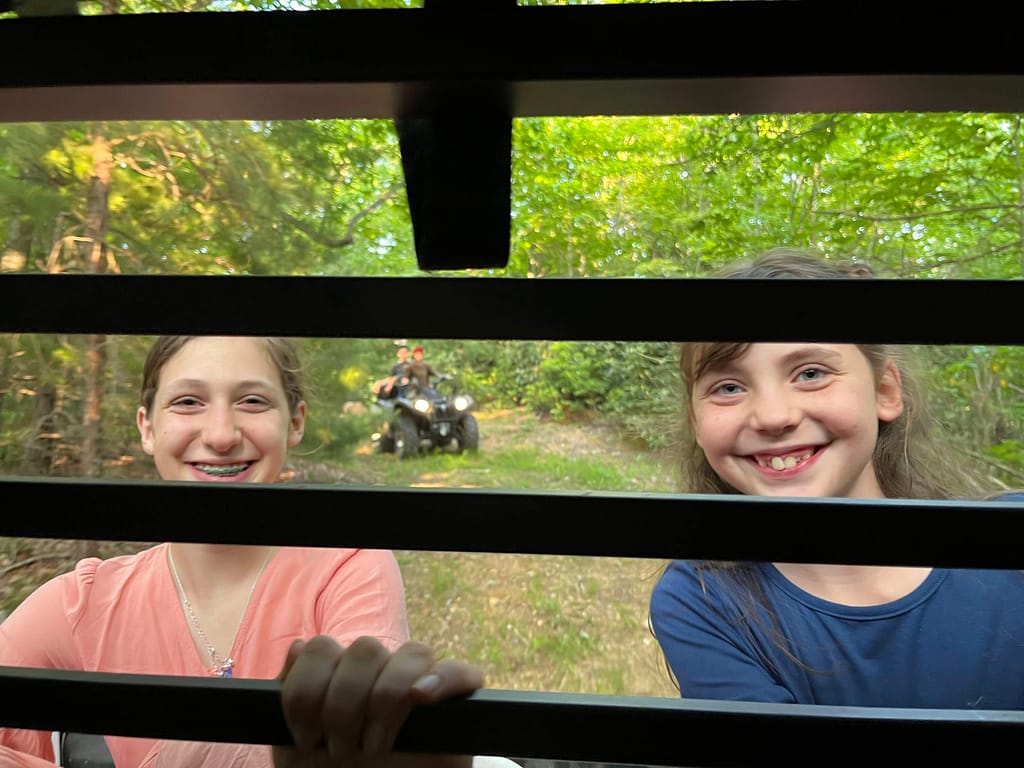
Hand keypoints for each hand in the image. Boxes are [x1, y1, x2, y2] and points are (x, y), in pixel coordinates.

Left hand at [273, 636, 483, 767]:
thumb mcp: (296, 750)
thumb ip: (290, 697)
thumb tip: (299, 647)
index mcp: (343, 677)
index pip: (322, 647)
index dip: (306, 688)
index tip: (304, 736)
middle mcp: (382, 674)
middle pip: (365, 648)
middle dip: (342, 704)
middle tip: (338, 752)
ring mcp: (421, 686)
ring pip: (413, 653)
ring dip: (385, 699)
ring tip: (372, 749)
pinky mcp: (459, 708)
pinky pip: (462, 672)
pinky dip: (443, 678)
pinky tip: (422, 698)